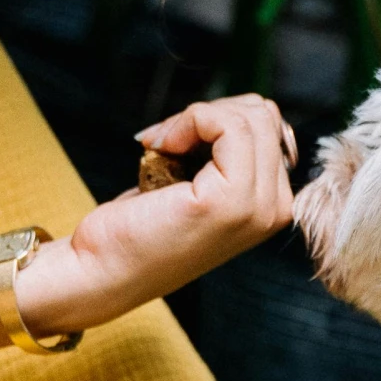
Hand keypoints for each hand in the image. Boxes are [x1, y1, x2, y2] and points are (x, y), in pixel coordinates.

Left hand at [16, 95, 296, 333]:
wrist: (104, 272)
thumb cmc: (140, 229)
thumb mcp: (196, 184)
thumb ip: (227, 155)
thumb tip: (238, 108)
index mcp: (272, 206)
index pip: (270, 127)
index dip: (219, 120)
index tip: (176, 142)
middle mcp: (275, 210)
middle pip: (264, 116)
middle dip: (209, 114)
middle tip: (167, 141)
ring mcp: (257, 208)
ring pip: (250, 117)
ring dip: (194, 118)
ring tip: (163, 146)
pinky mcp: (230, 201)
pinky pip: (227, 126)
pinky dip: (189, 120)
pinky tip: (160, 147)